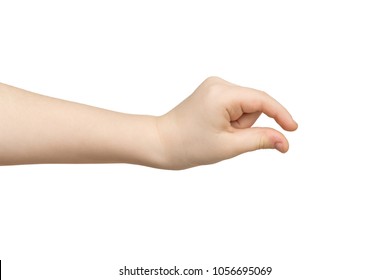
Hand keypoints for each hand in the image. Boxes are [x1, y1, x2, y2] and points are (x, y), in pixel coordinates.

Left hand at [157, 77, 297, 168]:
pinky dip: (233, 119)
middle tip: (225, 138)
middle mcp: (218, 83)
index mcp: (222, 94)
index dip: (280, 114)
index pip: (262, 100)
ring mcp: (214, 85)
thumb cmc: (189, 145)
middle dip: (247, 125)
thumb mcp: (229, 146)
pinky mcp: (212, 90)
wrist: (161, 142)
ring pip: (245, 106)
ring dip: (239, 123)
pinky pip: (236, 105)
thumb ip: (260, 140)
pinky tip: (215, 127)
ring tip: (217, 133)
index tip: (293, 129)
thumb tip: (284, 141)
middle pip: (253, 104)